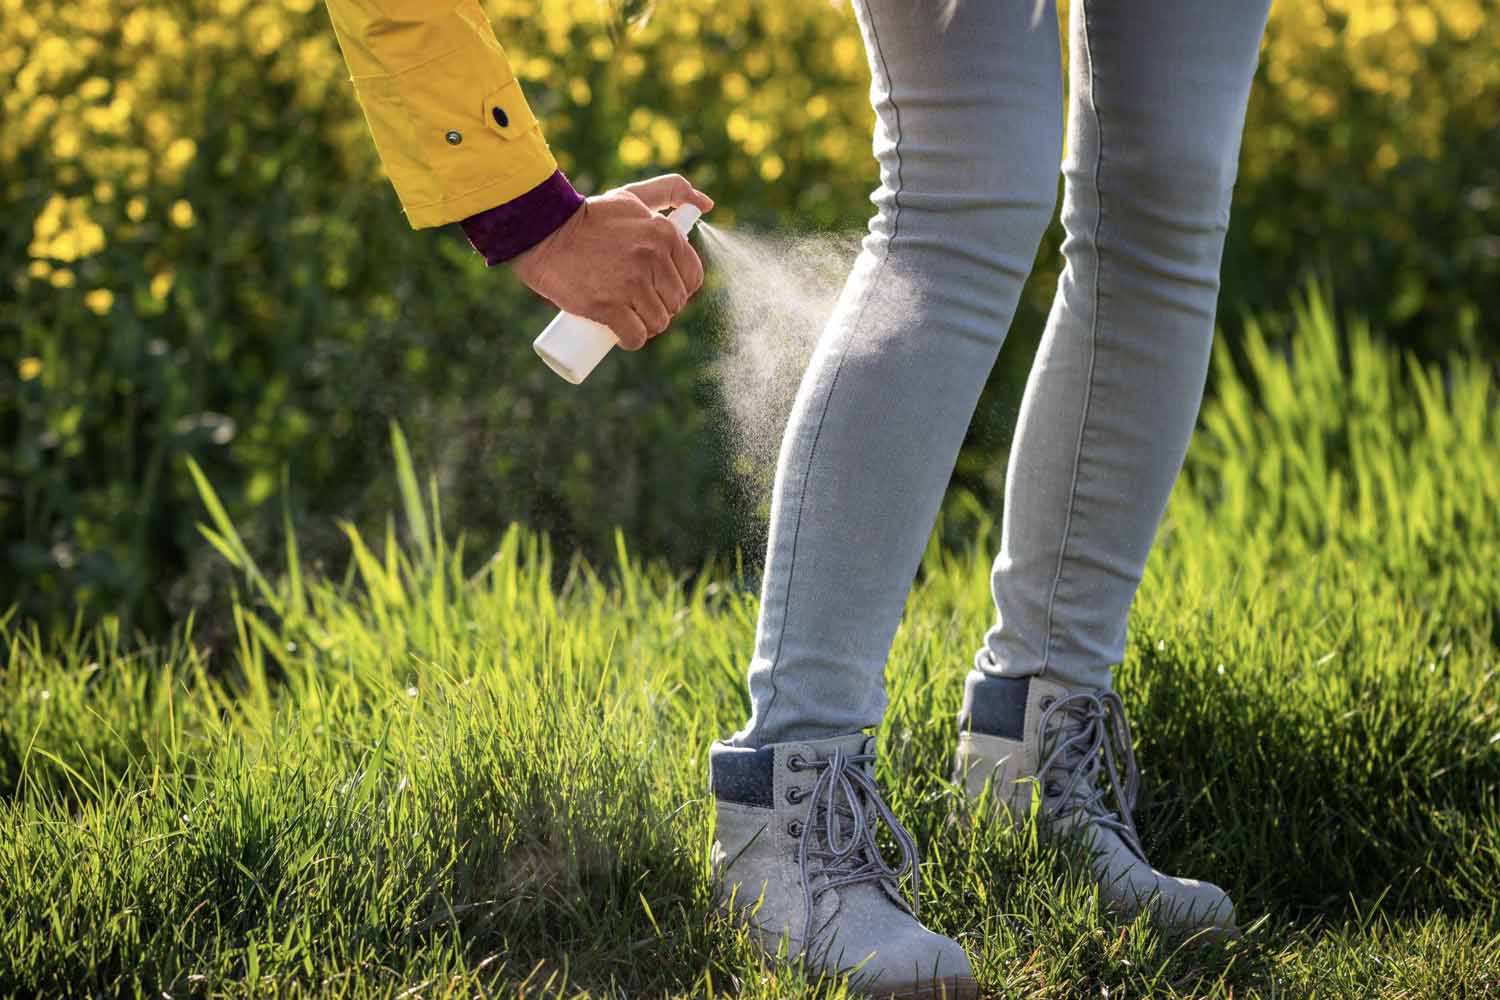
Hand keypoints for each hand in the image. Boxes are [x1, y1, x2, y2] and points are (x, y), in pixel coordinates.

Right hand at [512, 174, 713, 349]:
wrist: (545, 233)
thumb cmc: (592, 217)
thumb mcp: (633, 196)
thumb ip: (671, 189)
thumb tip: (708, 204)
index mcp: (665, 235)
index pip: (692, 278)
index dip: (677, 287)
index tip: (658, 288)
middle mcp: (653, 259)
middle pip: (675, 303)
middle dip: (661, 308)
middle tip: (639, 304)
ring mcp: (631, 285)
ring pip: (657, 323)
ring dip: (647, 328)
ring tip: (629, 318)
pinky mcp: (609, 306)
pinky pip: (635, 336)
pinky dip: (631, 341)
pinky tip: (623, 336)